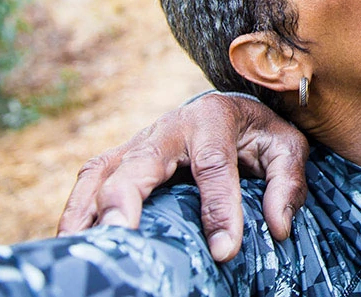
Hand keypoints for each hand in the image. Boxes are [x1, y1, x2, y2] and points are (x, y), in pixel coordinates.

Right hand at [56, 92, 307, 261]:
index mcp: (213, 118)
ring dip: (89, 208)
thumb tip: (278, 227)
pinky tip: (73, 241)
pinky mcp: (120, 158)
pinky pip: (89, 180)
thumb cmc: (258, 133)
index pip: (213, 165)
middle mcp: (169, 126)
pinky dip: (76, 209)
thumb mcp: (286, 148)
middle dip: (127, 198)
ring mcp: (138, 141)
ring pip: (103, 171)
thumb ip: (287, 183)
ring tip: (86, 247)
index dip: (218, 207)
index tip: (224, 250)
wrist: (231, 109)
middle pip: (141, 162)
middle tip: (122, 235)